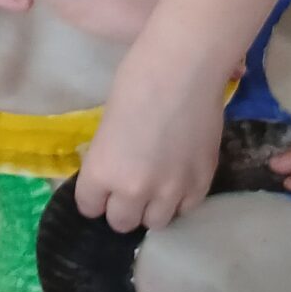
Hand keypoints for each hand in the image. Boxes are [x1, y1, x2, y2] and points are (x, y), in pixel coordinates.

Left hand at [76, 43, 225, 231]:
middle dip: (121, 207)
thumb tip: (115, 172)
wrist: (185, 68)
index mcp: (101, 172)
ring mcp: (170, 190)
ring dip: (152, 208)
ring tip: (157, 186)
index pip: (89, 207)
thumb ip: (109, 158)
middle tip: (129, 187)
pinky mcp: (201, 183)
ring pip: (155, 223)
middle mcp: (133, 190)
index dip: (94, 196)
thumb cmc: (137, 80)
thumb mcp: (107, 124)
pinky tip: (179, 179)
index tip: (100, 187)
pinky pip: (186, 208)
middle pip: (121, 222)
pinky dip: (180, 199)